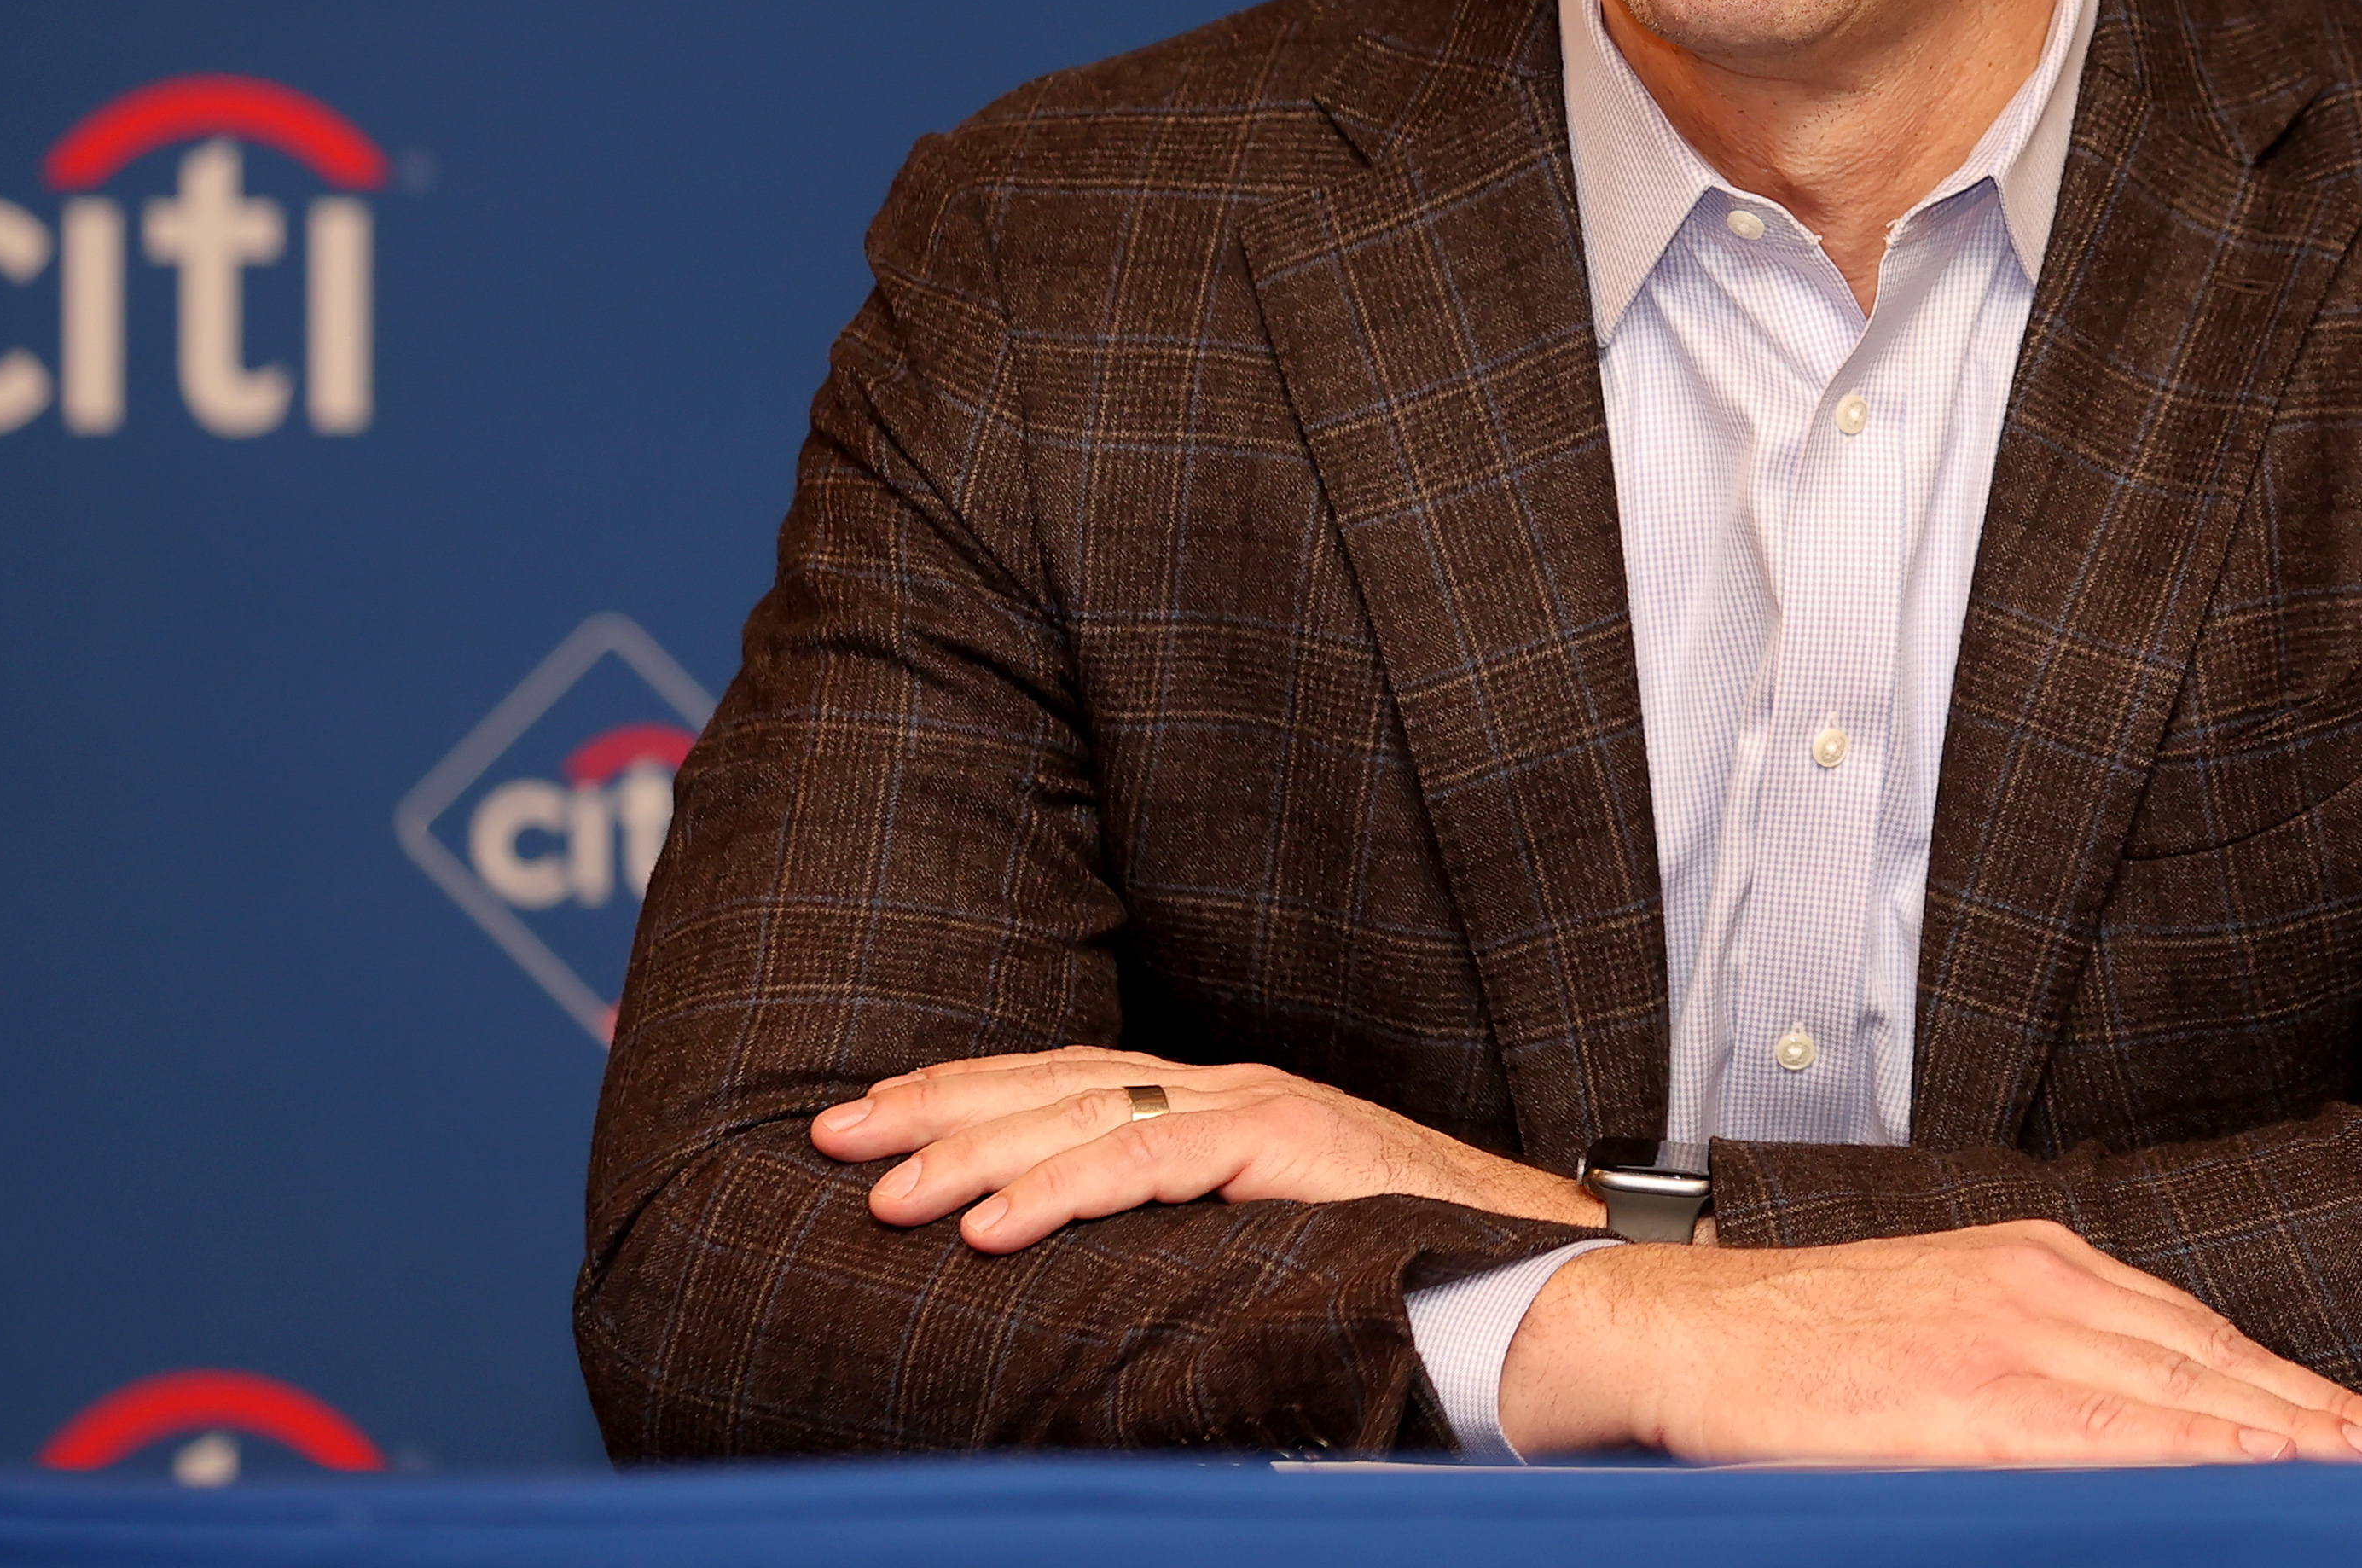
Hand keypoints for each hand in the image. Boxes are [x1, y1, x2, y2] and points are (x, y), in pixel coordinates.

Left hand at [809, 1046, 1594, 1253]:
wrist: (1528, 1260)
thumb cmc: (1399, 1262)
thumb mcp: (1259, 1239)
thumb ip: (1178, 1236)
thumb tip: (1078, 1280)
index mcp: (1212, 1103)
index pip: (1060, 1081)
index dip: (960, 1095)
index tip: (869, 1119)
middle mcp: (1224, 1087)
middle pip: (1050, 1082)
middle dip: (933, 1108)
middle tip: (833, 1140)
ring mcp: (1255, 1108)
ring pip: (1083, 1113)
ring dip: (972, 1153)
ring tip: (884, 1193)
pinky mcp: (1285, 1144)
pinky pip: (1149, 1161)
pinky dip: (1059, 1188)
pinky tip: (989, 1226)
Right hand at [1500, 1220, 2361, 1466]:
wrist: (1679, 1329)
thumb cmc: (1808, 1347)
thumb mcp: (1949, 1323)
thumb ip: (2047, 1359)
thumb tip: (2145, 1422)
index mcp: (2042, 1263)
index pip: (2203, 1335)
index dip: (2297, 1390)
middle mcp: (2039, 1285)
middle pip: (2211, 1363)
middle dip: (2319, 1419)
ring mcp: (2002, 1336)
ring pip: (2175, 1396)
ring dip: (2281, 1442)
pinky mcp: (1957, 1398)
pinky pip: (2096, 1438)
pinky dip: (2185, 1456)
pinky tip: (2241, 1477)